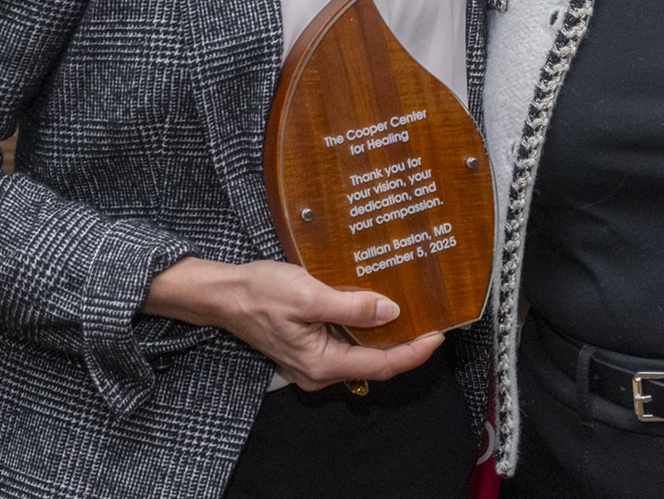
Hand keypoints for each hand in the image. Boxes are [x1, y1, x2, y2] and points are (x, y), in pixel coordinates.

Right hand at [142, 256, 440, 390]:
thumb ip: (350, 306)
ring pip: (362, 353)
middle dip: (406, 346)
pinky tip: (379, 308)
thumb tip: (390, 313)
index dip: (414, 352)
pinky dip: (366, 329)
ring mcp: (314, 361)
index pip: (381, 364)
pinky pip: (347, 344)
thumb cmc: (259, 293)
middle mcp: (320, 371)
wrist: (223, 294)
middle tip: (435, 321)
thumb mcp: (308, 295)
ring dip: (387, 336)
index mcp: (321, 364)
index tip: (439, 335)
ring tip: (414, 312)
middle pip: (375, 363)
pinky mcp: (310, 347)